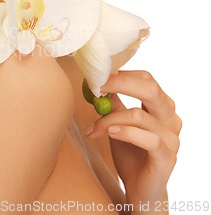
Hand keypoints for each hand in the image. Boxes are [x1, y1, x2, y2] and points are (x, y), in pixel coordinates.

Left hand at [85, 71, 181, 214]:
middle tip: (96, 87)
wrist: (140, 189)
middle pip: (150, 89)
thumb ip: (112, 104)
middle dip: (120, 84)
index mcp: (161, 106)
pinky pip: (147, 138)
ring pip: (139, 115)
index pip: (146, 79)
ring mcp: (172, 137)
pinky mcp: (167, 156)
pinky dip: (124, 132)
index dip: (121, 74)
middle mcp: (170, 118)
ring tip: (93, 128)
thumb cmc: (130, 153)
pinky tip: (109, 133)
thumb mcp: (118, 123)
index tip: (97, 76)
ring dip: (109, 119)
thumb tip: (96, 82)